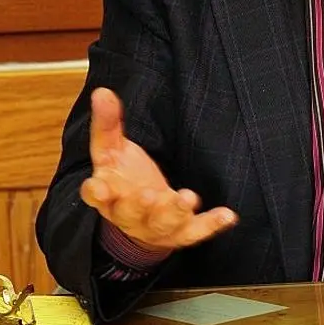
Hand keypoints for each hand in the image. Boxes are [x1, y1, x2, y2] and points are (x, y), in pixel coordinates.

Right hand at [80, 88, 237, 251]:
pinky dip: (211, 224)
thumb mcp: (112, 149)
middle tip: (148, 194)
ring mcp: (154, 227)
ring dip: (174, 212)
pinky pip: (195, 231)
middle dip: (139, 205)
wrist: (141, 218)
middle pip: (129, 213)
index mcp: (107, 193)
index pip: (95, 194)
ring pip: (162, 224)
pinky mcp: (180, 233)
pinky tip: (227, 215)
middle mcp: (128, 214)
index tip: (98, 187)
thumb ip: (108, 123)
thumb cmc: (123, 179)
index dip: (96, 193)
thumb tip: (102, 91)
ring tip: (187, 198)